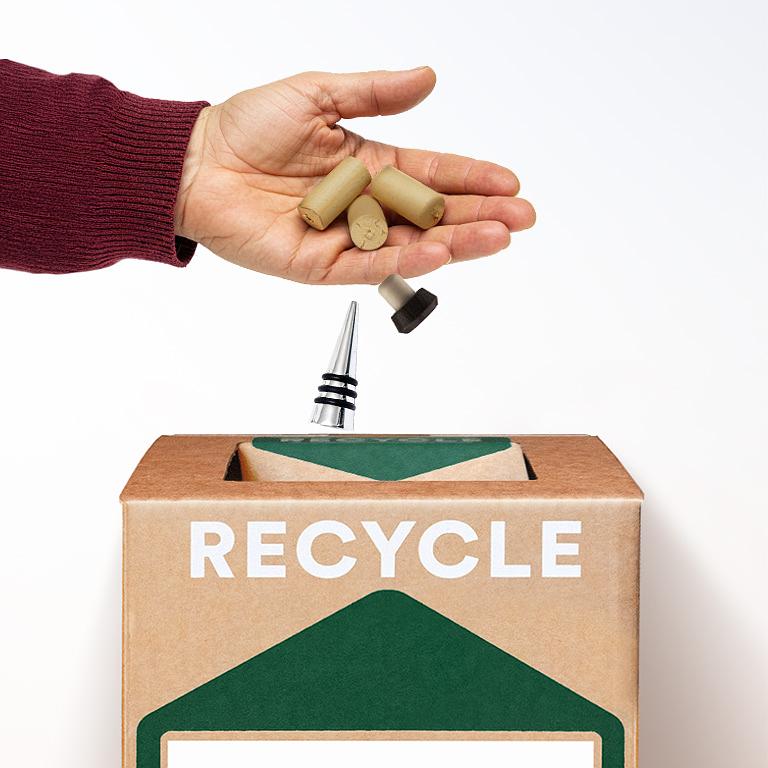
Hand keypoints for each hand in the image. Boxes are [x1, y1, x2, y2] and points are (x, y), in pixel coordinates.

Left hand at [174, 67, 534, 283]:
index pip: (432, 173)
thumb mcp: (317, 94)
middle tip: (521, 216)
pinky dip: (404, 258)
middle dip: (479, 215)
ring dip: (456, 242)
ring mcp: (345, 236)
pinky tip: (438, 250)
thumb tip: (427, 78)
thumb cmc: (247, 127)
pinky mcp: (320, 263)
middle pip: (432, 213)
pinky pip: (369, 264)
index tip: (509, 181)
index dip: (471, 177)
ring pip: (410, 243)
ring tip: (497, 236)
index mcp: (368, 164)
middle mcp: (364, 203)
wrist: (195, 163)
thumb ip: (374, 94)